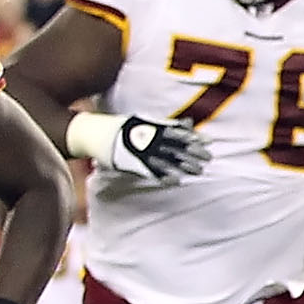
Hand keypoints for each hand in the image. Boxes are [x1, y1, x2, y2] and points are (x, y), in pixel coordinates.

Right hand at [66, 110, 210, 185]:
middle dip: (192, 152)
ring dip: (182, 166)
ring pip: (166, 159)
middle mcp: (147, 138)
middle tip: (208, 158)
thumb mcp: (146, 122)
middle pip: (174, 145)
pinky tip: (176, 181)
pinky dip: (163, 176)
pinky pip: (149, 171)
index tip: (209, 142)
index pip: (177, 132)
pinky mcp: (131, 163)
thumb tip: (188, 123)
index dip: (194, 137)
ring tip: (198, 171)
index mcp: (151, 127)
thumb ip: (167, 124)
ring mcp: (139, 151)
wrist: (94, 132)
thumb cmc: (123, 128)